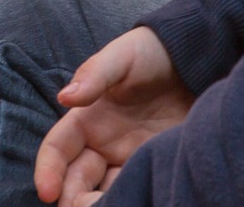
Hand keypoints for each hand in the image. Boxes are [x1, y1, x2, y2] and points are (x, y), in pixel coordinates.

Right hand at [35, 27, 193, 206]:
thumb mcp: (123, 56)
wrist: (196, 61)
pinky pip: (134, 191)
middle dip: (72, 200)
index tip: (48, 192)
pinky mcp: (153, 166)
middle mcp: (103, 144)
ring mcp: (128, 158)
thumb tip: (66, 97)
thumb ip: (95, 75)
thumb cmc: (152, 53)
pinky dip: (129, 200)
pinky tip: (135, 202)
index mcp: (87, 119)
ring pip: (102, 193)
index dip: (47, 171)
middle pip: (75, 181)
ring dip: (98, 205)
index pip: (57, 150)